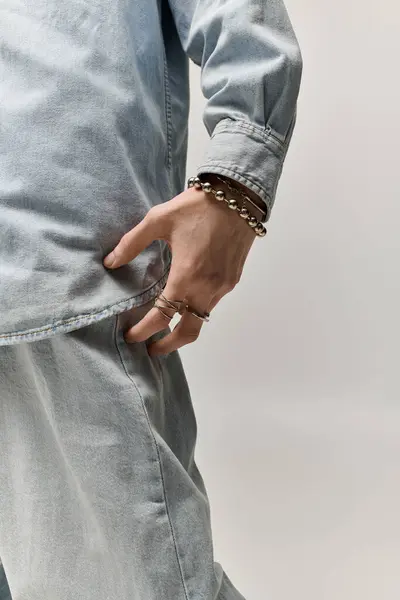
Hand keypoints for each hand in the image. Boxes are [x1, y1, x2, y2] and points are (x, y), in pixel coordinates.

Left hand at [103, 184, 256, 355]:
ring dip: (183, 326)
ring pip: (202, 319)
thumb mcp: (158, 220)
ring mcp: (222, 287)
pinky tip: (187, 300)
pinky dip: (197, 309)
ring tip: (166, 325)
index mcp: (185, 276)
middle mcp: (206, 288)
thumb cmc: (197, 206)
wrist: (239, 197)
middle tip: (151, 349)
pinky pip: (212, 303)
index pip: (161, 316)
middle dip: (168, 345)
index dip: (143, 331)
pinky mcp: (232, 280)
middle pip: (187, 332)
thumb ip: (132, 243)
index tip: (131, 336)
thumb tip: (110, 262)